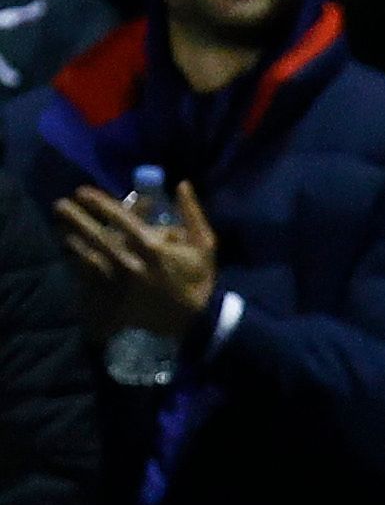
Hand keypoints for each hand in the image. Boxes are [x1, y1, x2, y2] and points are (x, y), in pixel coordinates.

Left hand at [53, 179, 216, 342]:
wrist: (196, 320)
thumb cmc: (199, 278)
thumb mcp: (205, 244)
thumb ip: (192, 213)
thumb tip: (181, 184)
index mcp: (154, 246)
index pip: (121, 218)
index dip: (99, 203)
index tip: (83, 191)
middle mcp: (133, 261)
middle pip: (98, 235)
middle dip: (77, 218)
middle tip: (60, 204)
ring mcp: (121, 281)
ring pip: (90, 255)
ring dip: (75, 238)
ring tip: (62, 227)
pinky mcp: (115, 297)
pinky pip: (91, 277)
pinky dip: (80, 261)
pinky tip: (73, 250)